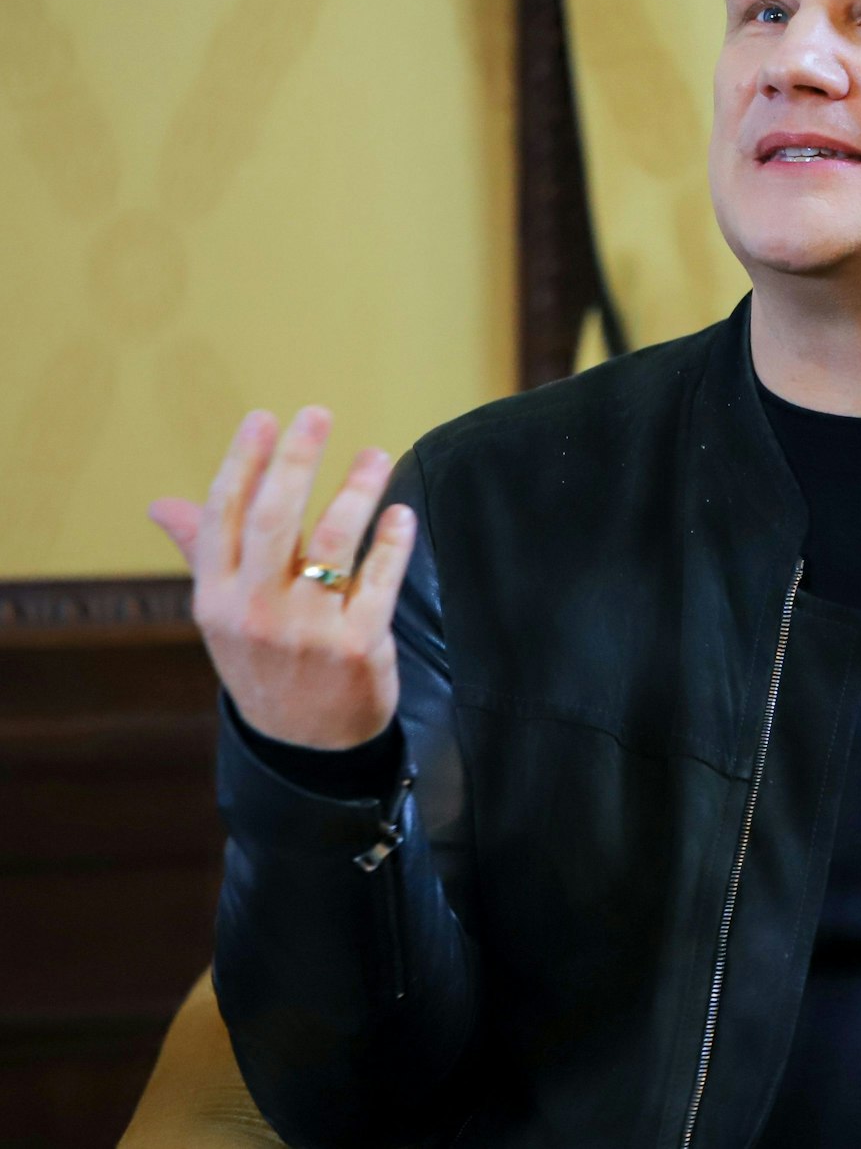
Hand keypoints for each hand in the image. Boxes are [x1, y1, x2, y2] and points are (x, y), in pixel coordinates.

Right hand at [147, 406, 414, 750]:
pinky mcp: (357, 646)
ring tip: (376, 455)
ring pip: (332, 543)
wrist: (304, 745)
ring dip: (356, 491)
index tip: (263, 418)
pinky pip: (378, 581)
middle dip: (295, 461)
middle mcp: (255, 612)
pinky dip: (392, 544)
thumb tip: (160, 504)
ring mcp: (307, 631)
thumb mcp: (223, 616)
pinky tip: (401, 516)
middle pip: (273, 520)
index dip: (243, 463)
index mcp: (216, 598)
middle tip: (317, 414)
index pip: (223, 517)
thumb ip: (203, 553)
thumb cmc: (265, 662)